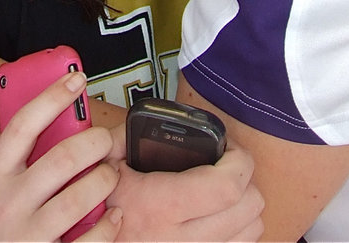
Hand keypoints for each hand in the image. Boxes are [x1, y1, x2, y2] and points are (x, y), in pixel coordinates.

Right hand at [0, 72, 120, 241]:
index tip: (75, 78)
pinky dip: (108, 226)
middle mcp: (8, 203)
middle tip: (106, 140)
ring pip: (80, 197)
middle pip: (63, 158)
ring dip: (105, 180)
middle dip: (95, 142)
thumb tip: (58, 124)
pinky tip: (112, 217)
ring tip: (110, 176)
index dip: (52, 97)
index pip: (23, 124)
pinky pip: (89, 241)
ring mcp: (26, 235)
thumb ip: (16, 162)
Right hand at [106, 144, 263, 241]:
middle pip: (249, 208)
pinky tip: (218, 219)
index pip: (227, 186)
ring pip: (251, 231)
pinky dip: (237, 232)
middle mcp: (181, 240)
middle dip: (244, 180)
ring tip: (222, 194)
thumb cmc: (96, 211)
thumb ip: (123, 136)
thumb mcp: (102, 166)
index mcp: (159, 206)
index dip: (239, 161)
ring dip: (244, 209)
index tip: (230, 150)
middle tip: (226, 168)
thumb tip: (148, 118)